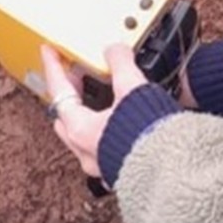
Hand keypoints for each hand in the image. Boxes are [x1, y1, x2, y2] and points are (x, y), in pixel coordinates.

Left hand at [41, 42, 147, 179]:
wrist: (173, 172)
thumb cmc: (149, 138)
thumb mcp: (132, 89)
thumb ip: (121, 64)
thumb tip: (115, 50)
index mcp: (81, 130)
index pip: (59, 91)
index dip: (54, 67)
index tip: (49, 52)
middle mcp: (85, 151)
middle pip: (64, 117)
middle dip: (67, 93)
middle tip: (74, 75)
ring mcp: (100, 164)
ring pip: (81, 136)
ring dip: (85, 114)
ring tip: (97, 97)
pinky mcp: (117, 171)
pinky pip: (100, 148)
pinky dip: (102, 131)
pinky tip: (116, 123)